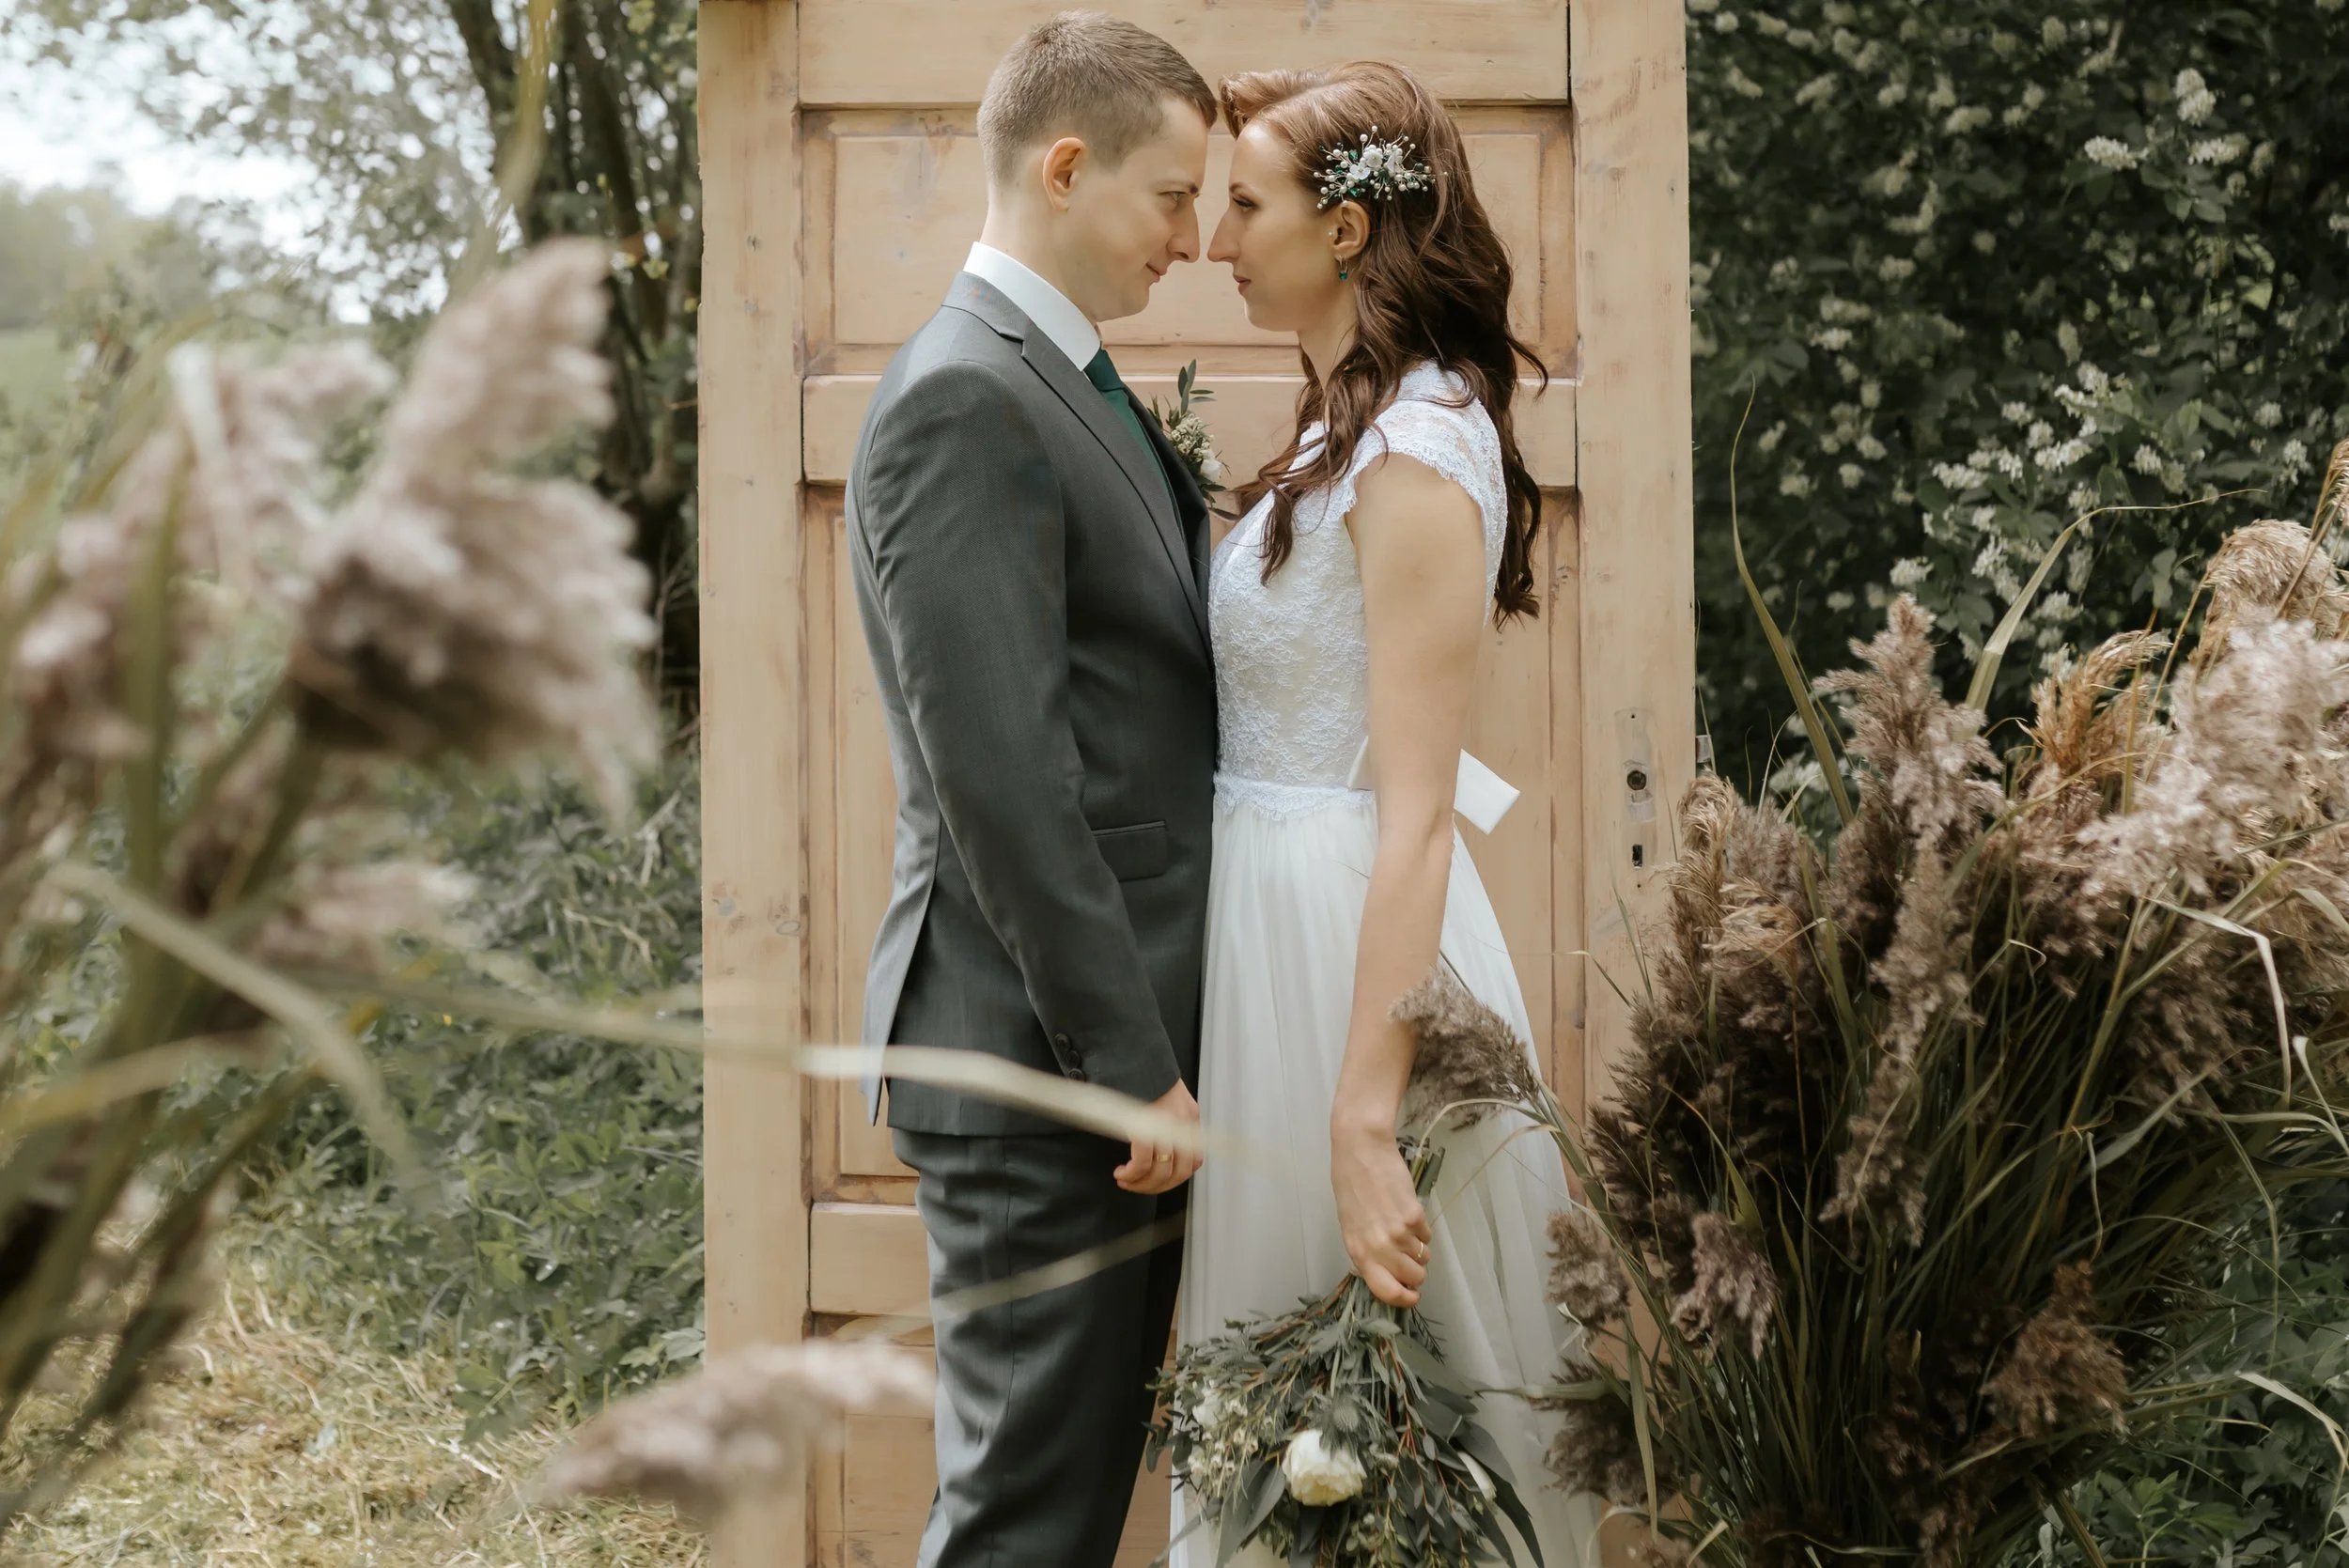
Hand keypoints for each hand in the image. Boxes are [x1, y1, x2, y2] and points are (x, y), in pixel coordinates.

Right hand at [1114, 1081, 1202, 1193]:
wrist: (1131, 1051)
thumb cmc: (1142, 1075)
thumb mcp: (1164, 1097)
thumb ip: (1166, 1120)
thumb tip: (1158, 1151)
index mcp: (1189, 1117)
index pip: (1194, 1161)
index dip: (1176, 1177)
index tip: (1156, 1181)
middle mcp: (1182, 1122)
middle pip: (1180, 1172)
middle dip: (1155, 1186)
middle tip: (1136, 1185)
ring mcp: (1165, 1124)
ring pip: (1162, 1171)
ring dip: (1141, 1183)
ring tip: (1125, 1180)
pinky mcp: (1145, 1124)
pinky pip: (1142, 1161)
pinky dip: (1132, 1173)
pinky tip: (1121, 1172)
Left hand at [1332, 1120, 1430, 1306]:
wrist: (1362, 1150)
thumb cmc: (1352, 1185)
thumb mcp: (1351, 1224)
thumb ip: (1368, 1251)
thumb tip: (1390, 1272)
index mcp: (1358, 1251)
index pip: (1385, 1291)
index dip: (1403, 1299)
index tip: (1412, 1297)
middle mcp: (1378, 1247)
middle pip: (1412, 1279)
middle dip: (1416, 1274)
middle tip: (1410, 1258)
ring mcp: (1398, 1233)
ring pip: (1423, 1258)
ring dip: (1420, 1250)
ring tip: (1407, 1231)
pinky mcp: (1415, 1216)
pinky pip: (1428, 1236)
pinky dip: (1423, 1231)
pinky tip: (1409, 1214)